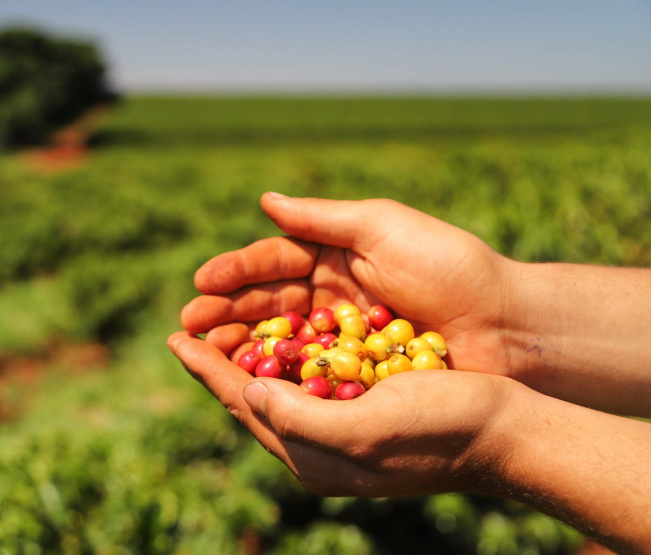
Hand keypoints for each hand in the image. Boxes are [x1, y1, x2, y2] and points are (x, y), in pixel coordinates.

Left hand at [167, 332, 516, 496]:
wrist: (501, 432)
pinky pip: (307, 380)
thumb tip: (247, 394)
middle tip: (187, 326)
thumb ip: (297, 419)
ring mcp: (339, 427)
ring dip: (247, 354)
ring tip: (221, 325)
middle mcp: (318, 445)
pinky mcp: (361, 408)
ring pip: (276, 387)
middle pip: (251, 397)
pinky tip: (279, 332)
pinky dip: (286, 353)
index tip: (174, 339)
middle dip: (218, 360)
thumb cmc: (437, 429)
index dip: (207, 370)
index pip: (243, 405)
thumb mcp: (363, 428)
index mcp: (311, 456)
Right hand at [181, 193, 515, 376]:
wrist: (506, 327)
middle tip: (190, 324)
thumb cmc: (450, 267)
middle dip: (227, 312)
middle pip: (268, 303)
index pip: (274, 261)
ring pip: (280, 339)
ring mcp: (341, 336)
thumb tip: (264, 202)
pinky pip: (307, 372)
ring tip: (206, 352)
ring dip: (241, 345)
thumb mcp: (384, 228)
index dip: (236, 272)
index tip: (201, 282)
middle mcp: (332, 295)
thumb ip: (323, 218)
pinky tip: (247, 381)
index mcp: (336, 255)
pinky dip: (276, 376)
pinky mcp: (355, 373)